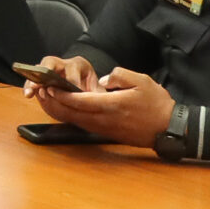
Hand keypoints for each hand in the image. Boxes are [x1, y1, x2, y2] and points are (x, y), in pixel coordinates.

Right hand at [20, 55, 98, 105]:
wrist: (81, 83)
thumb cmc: (88, 85)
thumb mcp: (97, 88)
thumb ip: (98, 94)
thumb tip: (100, 101)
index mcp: (78, 64)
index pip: (74, 70)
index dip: (73, 81)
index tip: (73, 91)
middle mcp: (62, 63)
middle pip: (52, 62)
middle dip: (47, 73)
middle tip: (45, 84)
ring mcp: (49, 69)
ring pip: (39, 70)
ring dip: (34, 81)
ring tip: (31, 91)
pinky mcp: (40, 77)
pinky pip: (32, 79)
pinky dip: (29, 87)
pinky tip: (28, 94)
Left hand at [39, 66, 176, 145]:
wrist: (168, 128)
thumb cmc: (157, 104)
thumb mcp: (142, 81)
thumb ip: (120, 75)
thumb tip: (103, 79)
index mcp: (111, 105)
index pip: (79, 101)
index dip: (62, 94)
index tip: (49, 86)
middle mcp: (103, 119)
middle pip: (71, 113)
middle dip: (54, 102)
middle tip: (41, 92)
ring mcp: (103, 128)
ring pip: (74, 120)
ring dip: (59, 110)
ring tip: (47, 99)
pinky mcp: (105, 133)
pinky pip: (82, 124)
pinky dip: (69, 116)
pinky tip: (64, 109)